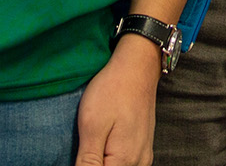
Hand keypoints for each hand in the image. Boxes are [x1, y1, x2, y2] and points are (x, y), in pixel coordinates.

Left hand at [75, 34, 160, 165]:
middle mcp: (139, 164)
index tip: (81, 150)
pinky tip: (103, 146)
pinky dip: (112, 160)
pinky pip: (126, 165)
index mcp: (124, 161)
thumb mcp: (92, 125)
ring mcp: (143, 157)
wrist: (137, 68)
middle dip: (93, 164)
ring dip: (102, 162)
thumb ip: (88, 161)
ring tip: (92, 142)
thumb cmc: (112, 91)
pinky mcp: (143, 149)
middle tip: (85, 142)